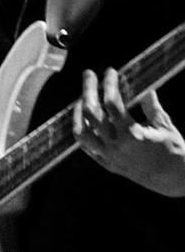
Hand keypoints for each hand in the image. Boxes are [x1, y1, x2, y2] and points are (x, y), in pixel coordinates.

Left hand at [77, 68, 184, 197]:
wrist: (173, 180)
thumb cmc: (174, 151)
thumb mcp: (166, 127)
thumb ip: (152, 108)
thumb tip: (146, 90)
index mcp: (132, 134)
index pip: (112, 103)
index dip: (109, 84)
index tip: (110, 71)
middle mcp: (116, 145)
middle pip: (91, 113)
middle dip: (88, 90)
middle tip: (88, 74)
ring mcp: (108, 156)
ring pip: (81, 131)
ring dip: (78, 112)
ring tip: (82, 99)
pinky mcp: (106, 164)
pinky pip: (85, 147)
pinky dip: (82, 131)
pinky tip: (83, 119)